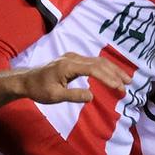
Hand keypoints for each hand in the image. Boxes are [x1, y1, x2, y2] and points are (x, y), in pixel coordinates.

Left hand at [9, 53, 128, 106]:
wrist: (26, 80)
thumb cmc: (39, 90)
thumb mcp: (55, 96)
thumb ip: (73, 95)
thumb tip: (91, 96)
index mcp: (68, 66)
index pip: (93, 69)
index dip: (108, 78)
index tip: (119, 88)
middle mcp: (72, 58)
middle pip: (99, 62)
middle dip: (115, 73)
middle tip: (128, 85)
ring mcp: (73, 57)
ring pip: (97, 61)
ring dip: (113, 70)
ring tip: (126, 80)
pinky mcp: (73, 60)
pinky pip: (93, 62)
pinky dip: (105, 69)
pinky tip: (113, 75)